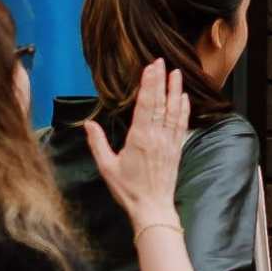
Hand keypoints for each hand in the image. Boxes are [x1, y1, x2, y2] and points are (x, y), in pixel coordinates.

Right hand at [84, 61, 192, 228]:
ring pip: (174, 111)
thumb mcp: (107, 167)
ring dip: (175, 91)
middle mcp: (157, 137)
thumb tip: (88, 124)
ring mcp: (169, 143)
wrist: (152, 208)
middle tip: (161, 61)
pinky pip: (181, 125)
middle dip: (161, 81)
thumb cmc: (128, 190)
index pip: (146, 105)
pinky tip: (183, 98)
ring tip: (176, 73)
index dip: (149, 84)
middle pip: (160, 103)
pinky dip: (183, 110)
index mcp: (139, 139)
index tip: (150, 67)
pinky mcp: (176, 149)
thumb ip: (97, 144)